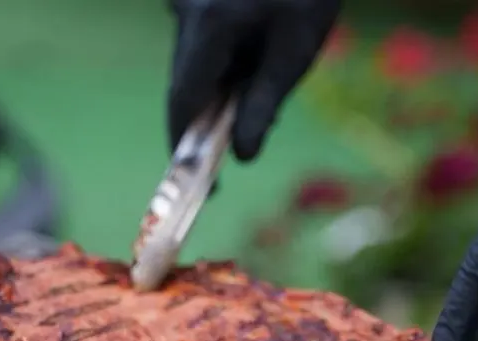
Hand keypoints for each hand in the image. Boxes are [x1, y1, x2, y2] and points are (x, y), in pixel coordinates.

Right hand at [167, 0, 340, 161]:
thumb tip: (242, 156)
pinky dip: (220, 71)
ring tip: (255, 97)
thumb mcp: (295, 50)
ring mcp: (188, 4)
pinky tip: (251, 64)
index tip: (200, 184)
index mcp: (208, 26)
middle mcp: (187, 13)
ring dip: (215, 95)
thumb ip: (264, 104)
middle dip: (205, 123)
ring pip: (191, 67)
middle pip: (183, 85)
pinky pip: (200, 48)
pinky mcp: (197, 1)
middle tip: (233, 150)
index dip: (185, 147)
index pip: (182, 102)